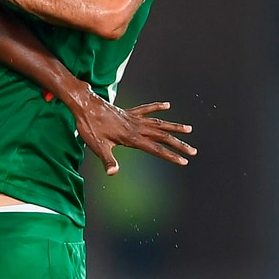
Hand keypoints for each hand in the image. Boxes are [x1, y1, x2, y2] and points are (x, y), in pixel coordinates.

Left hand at [71, 98, 193, 175]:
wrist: (84, 105)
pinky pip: (146, 109)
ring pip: (158, 122)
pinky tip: (167, 105)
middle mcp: (136, 127)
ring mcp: (133, 118)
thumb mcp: (97, 146)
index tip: (184, 161)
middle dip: (179, 144)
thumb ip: (107, 160)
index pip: (155, 149)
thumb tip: (112, 173)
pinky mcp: (128, 112)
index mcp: (131, 137)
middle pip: (162, 136)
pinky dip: (157, 107)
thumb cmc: (89, 126)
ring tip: (189, 129)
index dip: (170, 156)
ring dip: (174, 126)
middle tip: (194, 151)